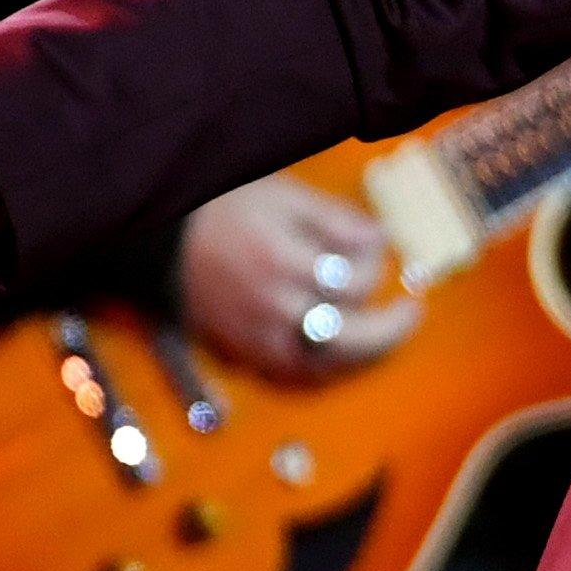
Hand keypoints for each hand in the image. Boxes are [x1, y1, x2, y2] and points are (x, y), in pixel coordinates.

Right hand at [176, 173, 418, 382]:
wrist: (157, 237)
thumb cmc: (225, 206)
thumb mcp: (284, 195)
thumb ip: (336, 219)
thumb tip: (383, 238)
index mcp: (282, 262)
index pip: (354, 281)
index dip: (375, 263)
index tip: (378, 244)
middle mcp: (271, 308)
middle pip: (348, 338)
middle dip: (390, 328)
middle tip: (413, 312)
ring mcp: (254, 336)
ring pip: (324, 365)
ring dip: (364, 355)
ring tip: (387, 335)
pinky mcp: (241, 351)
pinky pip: (293, 375)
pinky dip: (326, 368)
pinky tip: (344, 352)